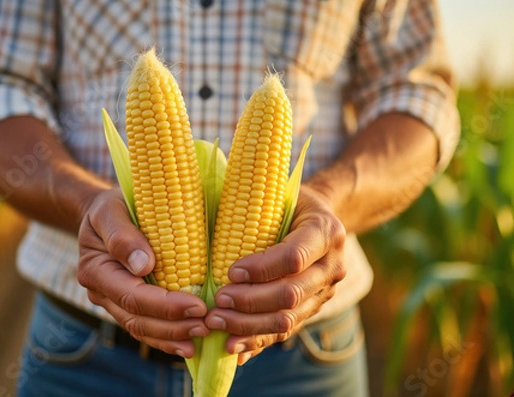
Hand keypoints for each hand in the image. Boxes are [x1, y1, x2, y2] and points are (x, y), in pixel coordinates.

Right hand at [77, 188, 208, 357]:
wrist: (107, 213)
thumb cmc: (113, 205)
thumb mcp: (111, 208)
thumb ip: (121, 235)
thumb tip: (143, 265)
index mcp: (95, 269)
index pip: (132, 296)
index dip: (165, 306)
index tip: (197, 306)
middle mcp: (101, 292)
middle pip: (137, 319)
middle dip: (173, 326)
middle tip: (207, 325)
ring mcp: (113, 302)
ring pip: (141, 329)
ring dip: (172, 337)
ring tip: (202, 335)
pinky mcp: (127, 305)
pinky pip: (145, 328)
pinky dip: (166, 338)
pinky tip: (188, 344)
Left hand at [205, 184, 346, 364]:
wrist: (317, 219)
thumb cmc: (287, 200)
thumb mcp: (276, 191)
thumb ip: (252, 202)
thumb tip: (207, 213)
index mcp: (326, 231)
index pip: (294, 257)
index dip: (261, 269)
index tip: (230, 272)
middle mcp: (332, 265)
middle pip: (291, 293)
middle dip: (250, 302)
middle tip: (217, 302)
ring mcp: (325, 291)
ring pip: (288, 319)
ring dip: (248, 326)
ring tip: (216, 323)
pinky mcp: (313, 309)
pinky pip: (286, 331)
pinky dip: (256, 341)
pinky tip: (231, 347)